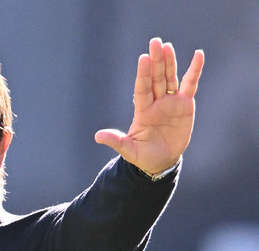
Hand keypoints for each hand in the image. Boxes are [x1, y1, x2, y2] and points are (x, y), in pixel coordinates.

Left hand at [94, 38, 204, 175]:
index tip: (143, 58)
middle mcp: (156, 102)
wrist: (162, 162)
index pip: (142, 89)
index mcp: (143, 111)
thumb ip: (116, 141)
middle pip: (156, 78)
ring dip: (170, 62)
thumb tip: (98, 136)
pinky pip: (190, 84)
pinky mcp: (185, 104)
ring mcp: (171, 102)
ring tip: (167, 46)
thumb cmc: (144, 156)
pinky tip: (198, 55)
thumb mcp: (129, 151)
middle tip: (155, 42)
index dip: (143, 74)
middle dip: (156, 61)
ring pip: (170, 78)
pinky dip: (195, 70)